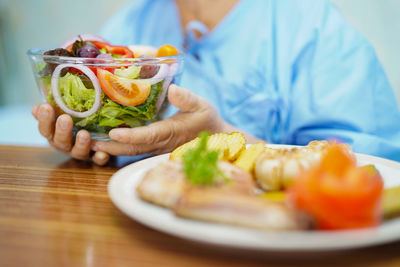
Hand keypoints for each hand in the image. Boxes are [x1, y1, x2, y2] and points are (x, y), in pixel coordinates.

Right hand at [32, 103, 109, 164]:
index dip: (44, 120)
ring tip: (84, 134)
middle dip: (62, 131)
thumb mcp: (60, 116)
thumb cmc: (73, 124)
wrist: (94, 140)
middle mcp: (66, 146)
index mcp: (54, 135)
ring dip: (81, 144)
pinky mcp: (96, 158)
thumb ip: (51, 111)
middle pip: (61, 142)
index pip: (45, 129)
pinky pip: (98, 160)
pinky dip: (100, 158)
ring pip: (79, 152)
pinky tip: (103, 154)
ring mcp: (81, 153)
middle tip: (65, 119)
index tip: (45, 107)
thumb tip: (36, 108)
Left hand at [91, 84, 226, 155]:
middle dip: (110, 147)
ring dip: (110, 149)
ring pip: (130, 151)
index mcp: (171, 132)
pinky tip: (103, 140)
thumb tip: (172, 89)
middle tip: (87, 142)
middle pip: (132, 148)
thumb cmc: (208, 121)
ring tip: (87, 143)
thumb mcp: (203, 106)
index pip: (148, 136)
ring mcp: (156, 147)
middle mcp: (160, 143)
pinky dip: (118, 146)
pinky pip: (134, 148)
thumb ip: (187, 99)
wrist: (215, 139)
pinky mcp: (154, 146)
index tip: (113, 133)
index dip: (131, 136)